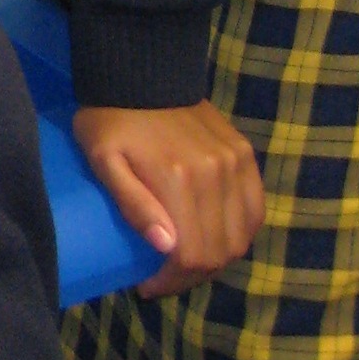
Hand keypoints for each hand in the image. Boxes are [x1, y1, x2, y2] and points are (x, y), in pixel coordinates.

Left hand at [74, 101, 263, 296]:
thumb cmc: (109, 119)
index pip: (190, 255)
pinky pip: (255, 209)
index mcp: (178, 180)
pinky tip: (217, 240)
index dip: (172, 281)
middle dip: (191, 275)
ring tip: (186, 264)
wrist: (140, 72)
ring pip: (241, 236)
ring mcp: (236, 164)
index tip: (147, 286)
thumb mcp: (103, 159)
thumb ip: (133, 202)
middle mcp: (216, 175)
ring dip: (217, 259)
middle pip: (219, 251)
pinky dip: (241, 233)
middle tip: (164, 279)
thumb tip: (165, 246)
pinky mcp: (245, 155)